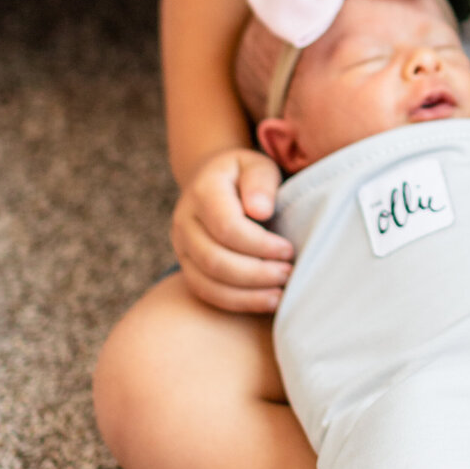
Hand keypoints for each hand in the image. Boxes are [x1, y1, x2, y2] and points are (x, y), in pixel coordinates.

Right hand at [170, 148, 293, 313]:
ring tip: (280, 293)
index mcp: (202, 191)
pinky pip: (206, 292)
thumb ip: (260, 182)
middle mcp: (184, 221)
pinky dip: (237, 302)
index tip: (288, 250)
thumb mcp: (257, 165)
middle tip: (288, 273)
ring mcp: (181, 247)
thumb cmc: (245, 174)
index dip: (260, 244)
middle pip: (215, 260)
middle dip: (256, 273)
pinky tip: (265, 301)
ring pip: (208, 282)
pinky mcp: (187, 267)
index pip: (227, 227)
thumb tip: (260, 211)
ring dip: (247, 294)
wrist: (214, 181)